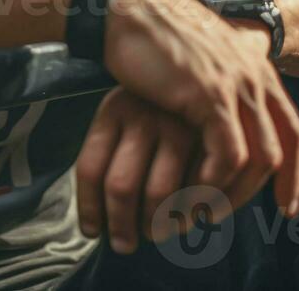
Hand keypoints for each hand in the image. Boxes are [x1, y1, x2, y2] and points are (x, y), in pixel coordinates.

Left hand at [75, 86, 198, 253]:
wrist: (188, 55)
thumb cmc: (158, 94)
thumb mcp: (128, 109)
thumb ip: (116, 153)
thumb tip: (99, 219)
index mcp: (113, 110)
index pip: (90, 169)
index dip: (88, 208)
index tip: (91, 231)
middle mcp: (142, 115)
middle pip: (121, 187)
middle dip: (122, 225)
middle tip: (124, 243)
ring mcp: (177, 122)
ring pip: (158, 193)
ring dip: (158, 224)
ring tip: (158, 233)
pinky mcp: (210, 133)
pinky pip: (197, 185)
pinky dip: (193, 208)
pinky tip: (191, 215)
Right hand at [100, 0, 298, 224]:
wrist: (127, 7)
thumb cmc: (151, 34)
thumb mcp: (199, 60)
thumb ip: (217, 84)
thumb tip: (216, 120)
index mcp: (255, 67)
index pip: (292, 131)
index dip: (294, 173)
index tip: (286, 207)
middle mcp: (255, 75)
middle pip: (281, 149)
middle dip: (261, 192)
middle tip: (227, 216)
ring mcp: (237, 84)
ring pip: (259, 158)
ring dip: (233, 194)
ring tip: (203, 213)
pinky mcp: (211, 95)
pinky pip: (229, 155)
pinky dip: (214, 182)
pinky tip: (190, 193)